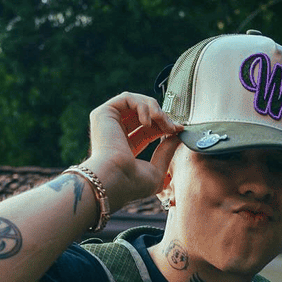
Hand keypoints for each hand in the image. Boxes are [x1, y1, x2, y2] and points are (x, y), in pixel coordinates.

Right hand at [86, 93, 182, 209]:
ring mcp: (107, 123)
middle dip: (162, 117)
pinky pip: (128, 98)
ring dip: (155, 110)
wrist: (115, 179)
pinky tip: (149, 121)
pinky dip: (142, 105)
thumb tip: (178, 135)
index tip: (179, 129)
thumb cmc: (133, 183)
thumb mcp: (157, 169)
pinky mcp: (103, 113)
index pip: (147, 129)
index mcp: (124, 148)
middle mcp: (114, 133)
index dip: (164, 126)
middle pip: (143, 114)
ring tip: (163, 123)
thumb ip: (167, 151)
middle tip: (173, 127)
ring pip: (136, 102)